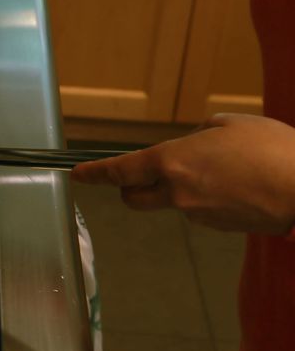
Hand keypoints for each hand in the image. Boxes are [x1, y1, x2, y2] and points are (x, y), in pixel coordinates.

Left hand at [71, 113, 294, 234]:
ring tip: (221, 169)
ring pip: (170, 202)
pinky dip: (205, 198)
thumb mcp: (229, 124)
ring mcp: (196, 214)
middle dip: (129, 187)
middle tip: (143, 173)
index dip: (94, 174)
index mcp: (171, 162)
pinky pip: (198, 210)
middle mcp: (176, 192)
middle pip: (133, 197)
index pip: (119, 171)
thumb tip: (191, 144)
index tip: (78, 175)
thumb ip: (199, 134)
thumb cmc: (272, 151)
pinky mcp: (217, 227)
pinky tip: (234, 185)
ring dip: (179, 189)